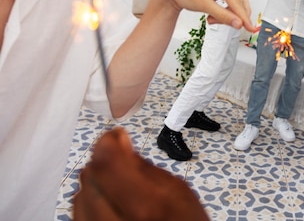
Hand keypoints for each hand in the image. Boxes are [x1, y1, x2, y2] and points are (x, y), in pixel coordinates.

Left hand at [73, 128, 209, 220]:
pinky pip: (78, 215)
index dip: (108, 143)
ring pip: (79, 195)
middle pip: (90, 176)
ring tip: (120, 189)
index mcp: (145, 207)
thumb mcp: (178, 192)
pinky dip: (90, 203)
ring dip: (96, 184)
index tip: (117, 138)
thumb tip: (118, 141)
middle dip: (104, 163)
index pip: (105, 162)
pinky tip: (110, 204)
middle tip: (124, 165)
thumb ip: (143, 166)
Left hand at [160, 0, 254, 31]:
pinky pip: (230, 5)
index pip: (237, 1)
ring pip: (235, 6)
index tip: (250, 28)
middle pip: (238, 4)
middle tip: (214, 22)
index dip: (243, 17)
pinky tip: (212, 16)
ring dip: (226, 16)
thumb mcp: (204, 5)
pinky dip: (224, 13)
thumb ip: (223, 15)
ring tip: (210, 19)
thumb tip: (238, 24)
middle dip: (229, 16)